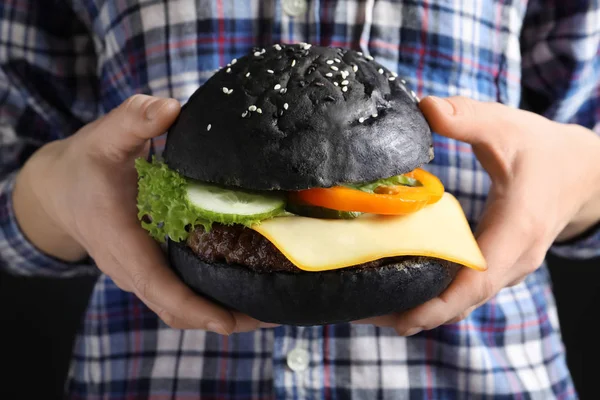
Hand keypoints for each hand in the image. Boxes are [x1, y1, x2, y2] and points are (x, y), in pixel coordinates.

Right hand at [13, 95, 273, 333]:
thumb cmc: (85, 166)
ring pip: (182, 307)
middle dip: (224, 319)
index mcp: (121, 242)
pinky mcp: (152, 268)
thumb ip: (135, 119)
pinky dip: (211, 299)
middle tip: (272, 314)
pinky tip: (246, 286)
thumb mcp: (105, 136)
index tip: (227, 322)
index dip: (193, 307)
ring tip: (270, 307)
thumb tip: (170, 108)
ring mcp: (143, 272)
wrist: (61, 190)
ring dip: (223, 313)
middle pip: (177, 309)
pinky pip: (182, 294)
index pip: (157, 286)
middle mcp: (133, 268)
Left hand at [355, 96, 599, 334]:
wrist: (582, 171)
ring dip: (422, 309)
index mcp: (516, 229)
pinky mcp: (502, 265)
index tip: (399, 319)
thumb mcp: (506, 126)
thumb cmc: (543, 150)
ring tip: (372, 309)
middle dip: (415, 314)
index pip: (475, 281)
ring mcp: (510, 267)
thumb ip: (467, 116)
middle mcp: (514, 259)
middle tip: (362, 314)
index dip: (437, 304)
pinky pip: (467, 289)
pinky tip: (402, 289)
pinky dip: (436, 296)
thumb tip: (424, 107)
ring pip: (464, 301)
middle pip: (462, 302)